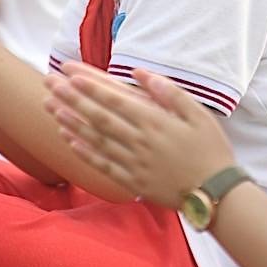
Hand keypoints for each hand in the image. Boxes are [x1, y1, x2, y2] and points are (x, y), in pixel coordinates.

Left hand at [44, 62, 236, 208]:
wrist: (216, 193)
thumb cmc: (211, 150)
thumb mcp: (198, 114)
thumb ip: (169, 92)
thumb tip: (140, 73)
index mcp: (155, 122)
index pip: (115, 100)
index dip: (91, 86)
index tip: (70, 73)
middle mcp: (139, 142)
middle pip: (98, 117)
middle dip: (72, 98)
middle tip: (50, 83)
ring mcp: (133, 163)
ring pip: (95, 139)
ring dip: (71, 121)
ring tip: (51, 107)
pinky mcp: (132, 181)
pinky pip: (102, 165)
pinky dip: (84, 151)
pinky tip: (68, 139)